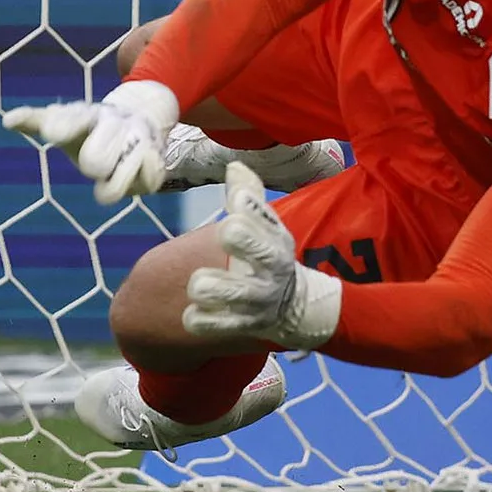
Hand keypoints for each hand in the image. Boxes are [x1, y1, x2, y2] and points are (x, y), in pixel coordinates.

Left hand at [2, 79, 178, 203]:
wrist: (142, 115)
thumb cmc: (92, 128)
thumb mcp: (65, 124)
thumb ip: (36, 120)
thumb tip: (6, 120)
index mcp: (86, 115)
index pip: (73, 119)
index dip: (62, 127)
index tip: (51, 134)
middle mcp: (114, 124)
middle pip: (96, 160)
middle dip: (94, 163)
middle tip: (95, 163)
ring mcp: (138, 139)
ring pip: (120, 178)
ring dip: (112, 186)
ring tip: (109, 180)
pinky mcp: (157, 156)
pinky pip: (149, 180)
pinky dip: (141, 183)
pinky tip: (139, 172)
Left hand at [182, 161, 341, 349]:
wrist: (296, 308)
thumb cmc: (269, 256)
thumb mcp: (267, 227)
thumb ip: (249, 196)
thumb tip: (234, 166)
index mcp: (275, 237)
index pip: (261, 214)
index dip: (247, 204)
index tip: (237, 198)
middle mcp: (270, 267)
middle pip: (251, 245)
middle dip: (238, 237)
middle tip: (224, 234)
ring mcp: (257, 298)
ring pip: (223, 289)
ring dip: (207, 285)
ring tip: (200, 284)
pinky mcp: (242, 325)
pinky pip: (211, 323)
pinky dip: (199, 318)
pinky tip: (196, 312)